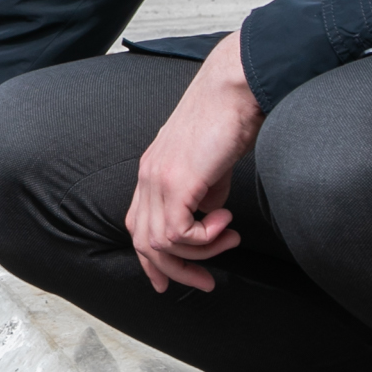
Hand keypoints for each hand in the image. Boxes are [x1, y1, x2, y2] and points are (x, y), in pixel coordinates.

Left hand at [126, 30, 264, 293]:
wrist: (234, 89)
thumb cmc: (230, 120)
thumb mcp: (212, 167)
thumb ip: (204, 193)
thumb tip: (209, 216)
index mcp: (151, 172)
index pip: (138, 226)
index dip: (151, 261)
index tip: (170, 282)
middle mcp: (147, 177)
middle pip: (142, 242)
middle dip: (174, 271)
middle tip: (206, 282)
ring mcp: (157, 179)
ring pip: (160, 243)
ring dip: (201, 252)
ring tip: (229, 235)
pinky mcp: (176, 181)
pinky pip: (178, 233)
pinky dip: (205, 237)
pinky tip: (227, 220)